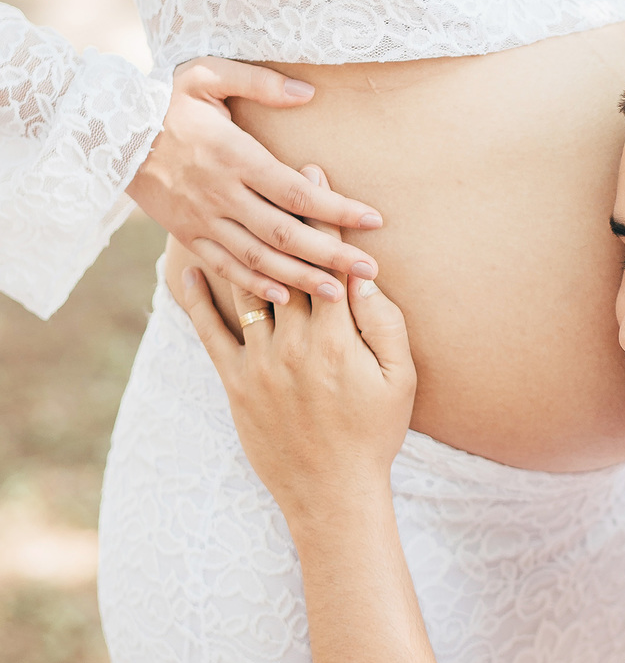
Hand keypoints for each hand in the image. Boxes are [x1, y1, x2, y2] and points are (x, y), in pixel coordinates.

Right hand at [127, 56, 382, 304]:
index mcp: (234, 156)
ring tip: (339, 294)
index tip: (374, 220)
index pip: (297, 192)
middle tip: (370, 271)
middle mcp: (221, 194)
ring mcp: (203, 219)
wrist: (108, 133)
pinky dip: (255, 285)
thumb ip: (259, 82)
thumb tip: (308, 91)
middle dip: (331, 254)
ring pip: (258, 258)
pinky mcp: (186, 234)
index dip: (338, 209)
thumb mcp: (208, 74)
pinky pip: (225, 267)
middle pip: (285, 233)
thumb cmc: (166, 99)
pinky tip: (284, 297)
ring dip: (300, 278)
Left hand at [180, 192, 416, 528]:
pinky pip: (211, 333)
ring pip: (246, 289)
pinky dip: (197, 299)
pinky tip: (187, 267)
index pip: (328, 261)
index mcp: (337, 337)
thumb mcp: (400, 377)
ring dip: (236, 242)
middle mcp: (294, 342)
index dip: (322, 213)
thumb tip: (364, 276)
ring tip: (224, 203)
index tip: (317, 172)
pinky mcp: (236, 383)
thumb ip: (384, 324)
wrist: (331, 493)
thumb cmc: (375, 434)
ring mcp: (260, 362)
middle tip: (267, 169)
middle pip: (284, 264)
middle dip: (280, 214)